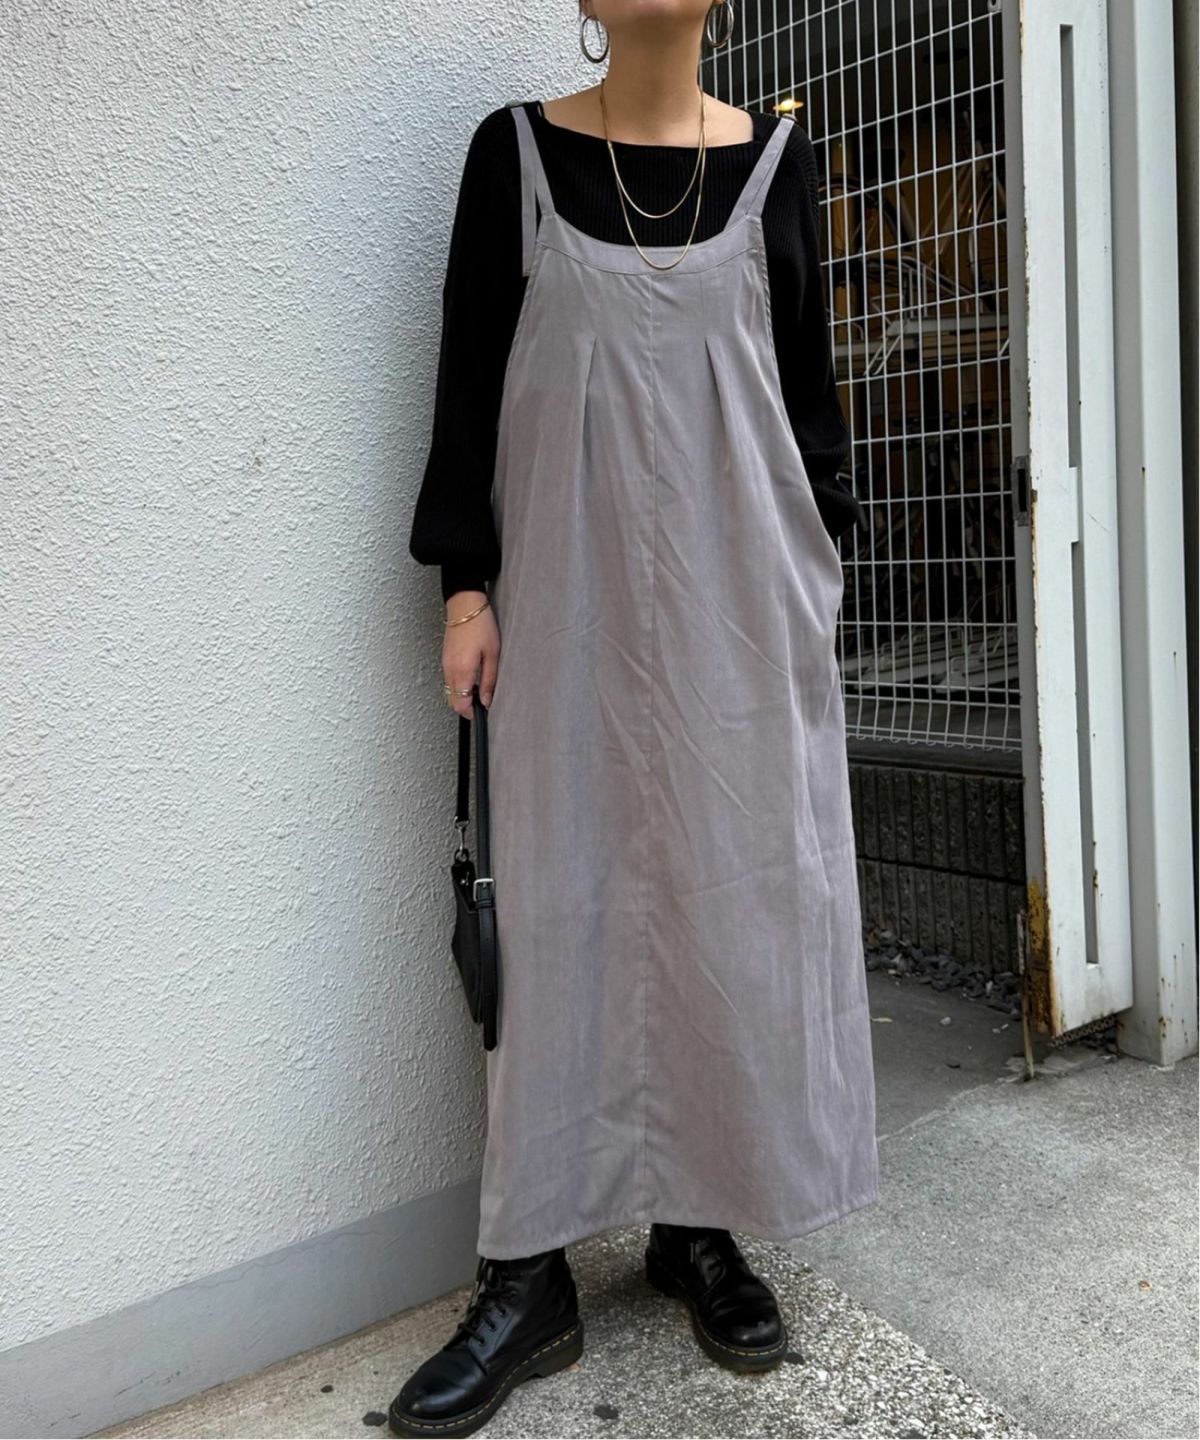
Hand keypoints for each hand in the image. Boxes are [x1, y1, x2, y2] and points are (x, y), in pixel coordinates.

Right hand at [443, 590, 499, 717]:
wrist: (464, 605)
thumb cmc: (480, 625)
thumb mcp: (493, 654)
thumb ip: (489, 680)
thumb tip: (486, 700)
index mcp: (462, 671)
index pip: (460, 704)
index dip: (470, 713)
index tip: (481, 713)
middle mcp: (450, 670)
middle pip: (452, 701)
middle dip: (465, 707)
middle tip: (481, 703)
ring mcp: (445, 664)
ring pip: (449, 691)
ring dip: (461, 696)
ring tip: (478, 689)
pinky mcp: (445, 658)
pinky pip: (448, 679)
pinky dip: (457, 685)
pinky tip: (470, 677)